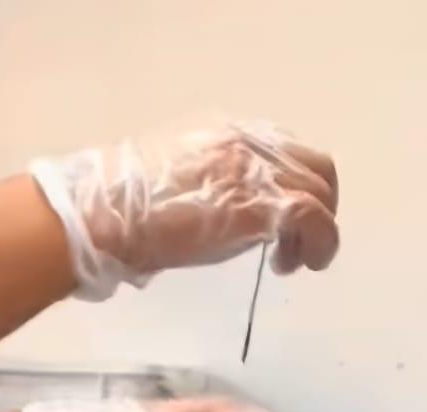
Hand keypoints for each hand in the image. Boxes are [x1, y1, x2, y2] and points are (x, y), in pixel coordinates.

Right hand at [31, 120, 338, 299]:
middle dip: (318, 206)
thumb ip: (206, 185)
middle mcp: (248, 141)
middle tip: (296, 243)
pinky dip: (319, 245)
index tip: (278, 221)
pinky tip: (297, 265)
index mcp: (225, 131)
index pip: (283, 148)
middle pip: (314, 165)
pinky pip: (317, 219)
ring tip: (290, 261)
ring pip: (321, 191)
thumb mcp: (174, 179)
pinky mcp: (261, 203)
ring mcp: (257, 170)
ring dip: (316, 231)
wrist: (105, 215)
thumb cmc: (123, 208)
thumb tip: (219, 216)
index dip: (291, 185)